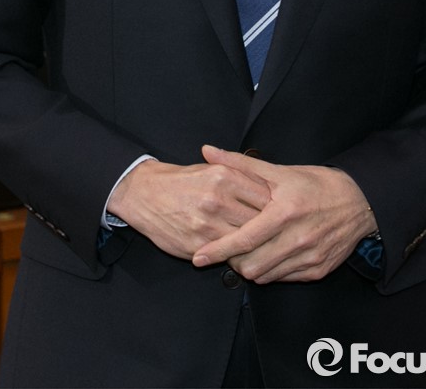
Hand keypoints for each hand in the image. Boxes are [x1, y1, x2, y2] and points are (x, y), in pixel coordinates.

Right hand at [107, 157, 270, 259]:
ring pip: (246, 241)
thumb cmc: (182, 180)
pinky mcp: (198, 245)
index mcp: (224, 176)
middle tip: (278, 233)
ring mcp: (207, 224)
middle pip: (259, 220)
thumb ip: (241, 178)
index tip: (280, 213)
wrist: (145, 194)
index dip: (275, 207)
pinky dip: (237, 256)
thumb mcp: (212, 168)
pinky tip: (241, 254)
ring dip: (256, 246)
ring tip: (263, 246)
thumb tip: (270, 192)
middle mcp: (218, 199)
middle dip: (270, 228)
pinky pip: (227, 255)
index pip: (265, 196)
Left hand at [191, 146, 374, 282]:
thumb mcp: (279, 171)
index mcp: (284, 212)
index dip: (218, 250)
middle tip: (229, 249)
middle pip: (251, 265)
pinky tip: (271, 254)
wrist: (359, 201)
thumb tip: (207, 151)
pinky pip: (284, 279)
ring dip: (252, 266)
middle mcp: (297, 238)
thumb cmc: (316, 183)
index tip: (199, 257)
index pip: (244, 239)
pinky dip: (272, 270)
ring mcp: (309, 257)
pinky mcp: (318, 270)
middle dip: (234, 261)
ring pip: (266, 276)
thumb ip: (240, 164)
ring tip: (249, 250)